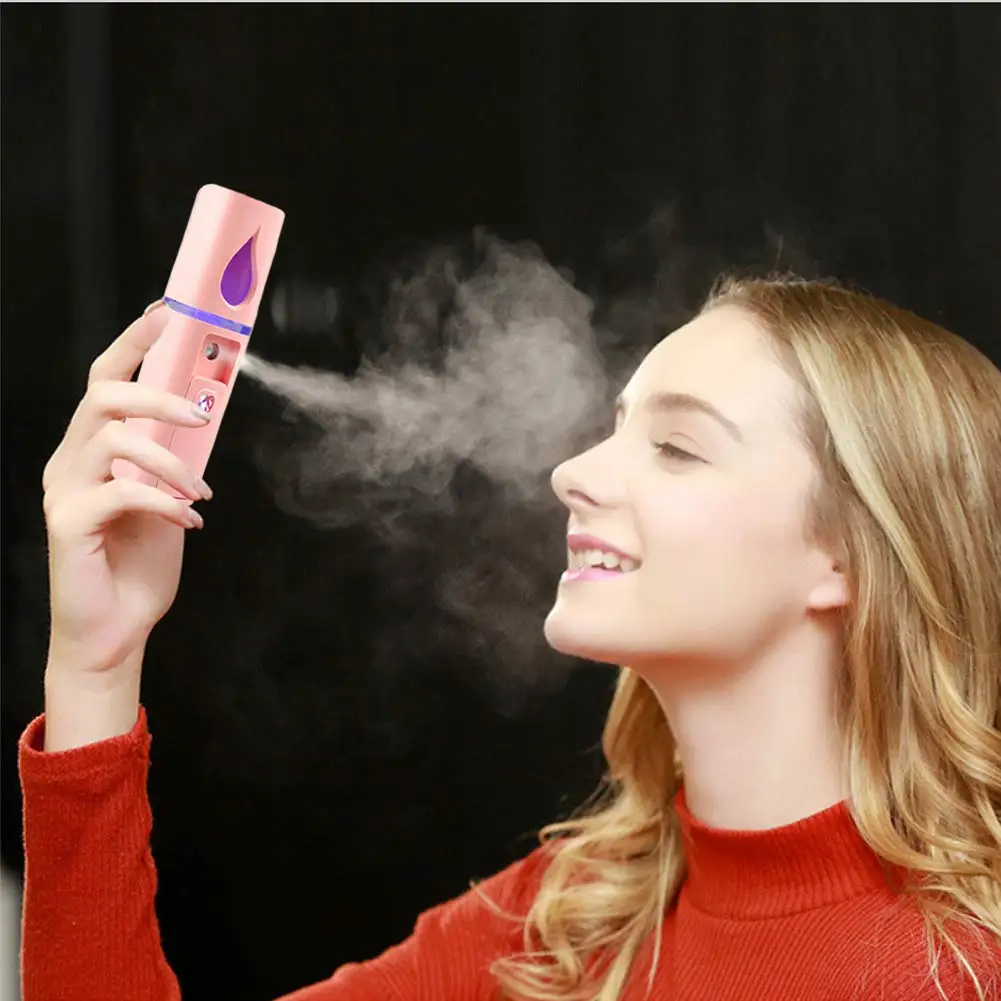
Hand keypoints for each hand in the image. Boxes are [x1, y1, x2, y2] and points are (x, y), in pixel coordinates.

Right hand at [42, 302, 213, 677]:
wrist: (118, 631)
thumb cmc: (140, 566)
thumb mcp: (170, 499)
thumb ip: (175, 458)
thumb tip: (203, 414)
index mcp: (93, 450)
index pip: (106, 380)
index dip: (135, 343)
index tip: (169, 314)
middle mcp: (71, 461)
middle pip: (103, 396)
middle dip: (157, 395)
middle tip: (199, 416)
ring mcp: (64, 490)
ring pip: (112, 438)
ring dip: (169, 460)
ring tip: (200, 492)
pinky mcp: (67, 523)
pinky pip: (119, 491)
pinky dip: (162, 500)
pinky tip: (188, 519)